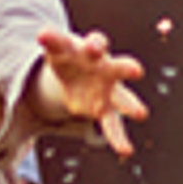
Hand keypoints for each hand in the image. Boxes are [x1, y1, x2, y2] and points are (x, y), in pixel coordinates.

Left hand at [36, 26, 150, 157]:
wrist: (71, 73)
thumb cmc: (68, 55)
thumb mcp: (58, 47)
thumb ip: (52, 41)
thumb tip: (41, 33)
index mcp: (94, 49)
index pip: (98, 42)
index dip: (95, 43)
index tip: (93, 46)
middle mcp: (107, 68)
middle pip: (119, 67)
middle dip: (126, 69)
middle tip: (136, 70)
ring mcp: (108, 90)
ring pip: (122, 98)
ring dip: (131, 105)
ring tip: (140, 113)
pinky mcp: (103, 109)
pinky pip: (113, 124)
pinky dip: (118, 137)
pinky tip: (126, 150)